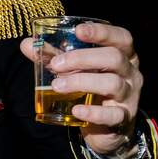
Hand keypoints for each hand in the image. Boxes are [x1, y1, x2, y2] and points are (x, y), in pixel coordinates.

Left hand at [20, 22, 143, 155]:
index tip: (79, 31)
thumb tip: (27, 44)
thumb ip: (54, 57)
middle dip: (83, 58)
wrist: (107, 128)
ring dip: (82, 81)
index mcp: (123, 56)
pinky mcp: (122, 118)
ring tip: (57, 86)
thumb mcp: (76, 71)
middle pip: (114, 58)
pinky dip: (93, 112)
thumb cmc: (92, 90)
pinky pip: (112, 115)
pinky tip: (76, 110)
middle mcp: (130, 73)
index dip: (102, 32)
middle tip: (56, 65)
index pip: (121, 38)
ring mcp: (129, 96)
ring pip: (112, 83)